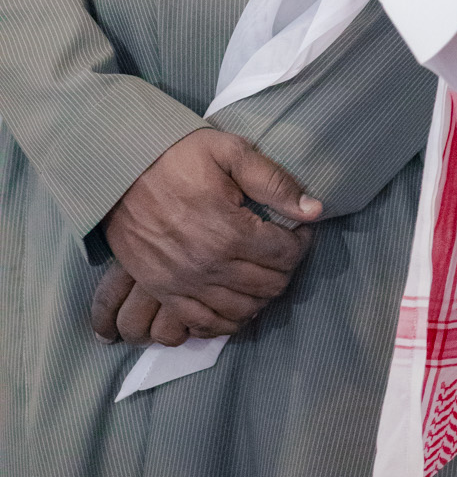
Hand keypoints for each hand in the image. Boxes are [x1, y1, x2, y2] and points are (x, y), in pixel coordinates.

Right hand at [101, 129, 319, 339]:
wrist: (120, 171)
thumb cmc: (177, 156)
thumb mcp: (231, 152)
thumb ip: (274, 182)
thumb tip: (315, 210)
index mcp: (228, 231)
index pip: (286, 254)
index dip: (302, 241)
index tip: (300, 227)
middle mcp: (208, 266)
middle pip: (269, 286)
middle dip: (287, 268)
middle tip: (284, 247)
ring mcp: (183, 285)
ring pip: (242, 311)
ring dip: (262, 295)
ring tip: (264, 271)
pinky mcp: (164, 293)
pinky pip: (205, 324)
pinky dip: (228, 320)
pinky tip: (238, 301)